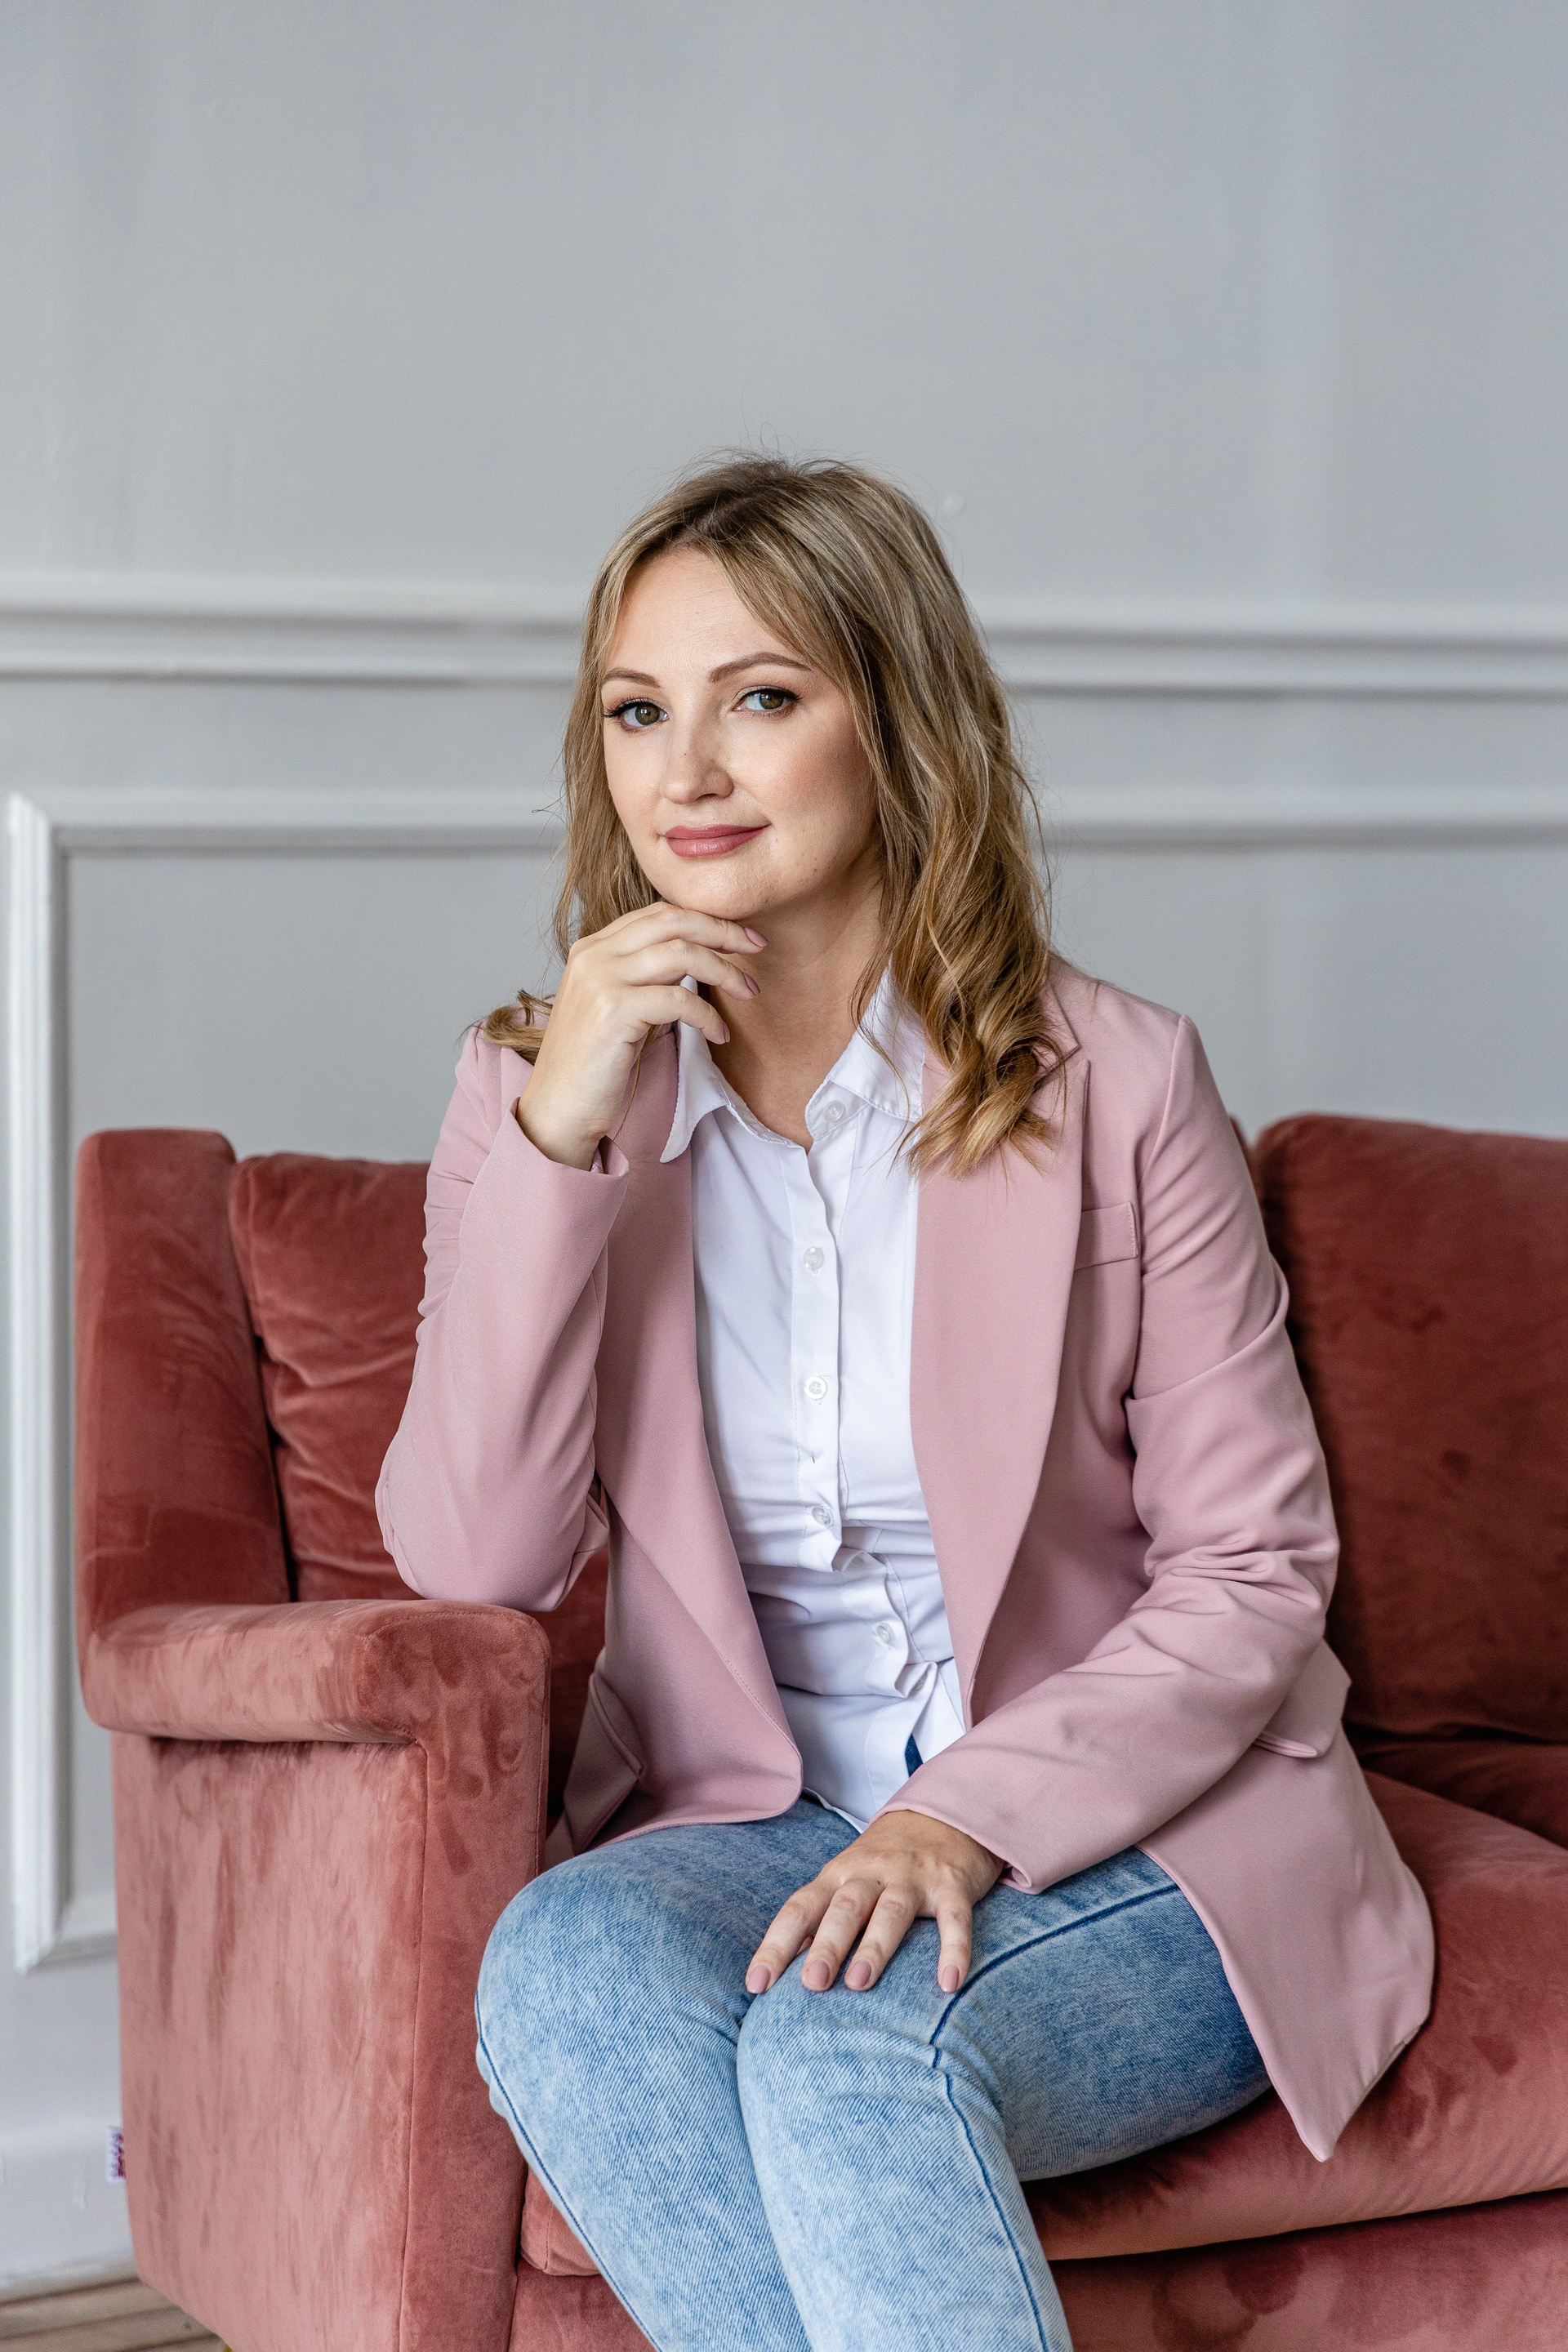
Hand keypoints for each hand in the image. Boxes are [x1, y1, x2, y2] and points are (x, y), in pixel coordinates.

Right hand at [514, 904, 764, 1168]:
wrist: (558, 1108)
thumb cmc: (593, 1065)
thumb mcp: (615, 1005)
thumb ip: (644, 975)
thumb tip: (696, 958)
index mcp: (592, 948)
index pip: (658, 913)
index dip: (705, 919)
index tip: (740, 936)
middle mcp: (594, 955)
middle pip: (672, 921)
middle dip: (722, 930)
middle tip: (757, 946)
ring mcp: (601, 980)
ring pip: (681, 954)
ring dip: (725, 971)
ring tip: (748, 991)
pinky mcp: (615, 1011)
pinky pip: (680, 999)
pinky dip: (708, 1015)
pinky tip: (719, 1034)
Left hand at [745, 1810, 1004, 1998]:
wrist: (944, 1814)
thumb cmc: (884, 1862)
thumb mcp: (847, 1879)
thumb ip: (821, 1918)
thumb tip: (786, 1968)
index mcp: (838, 1874)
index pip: (800, 1909)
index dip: (776, 1945)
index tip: (757, 1983)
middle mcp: (872, 1872)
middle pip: (845, 1908)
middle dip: (826, 1944)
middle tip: (811, 1983)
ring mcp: (913, 1877)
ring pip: (891, 1912)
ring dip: (874, 1947)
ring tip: (859, 1983)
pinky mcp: (952, 1885)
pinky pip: (954, 1919)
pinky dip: (953, 1950)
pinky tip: (948, 1983)